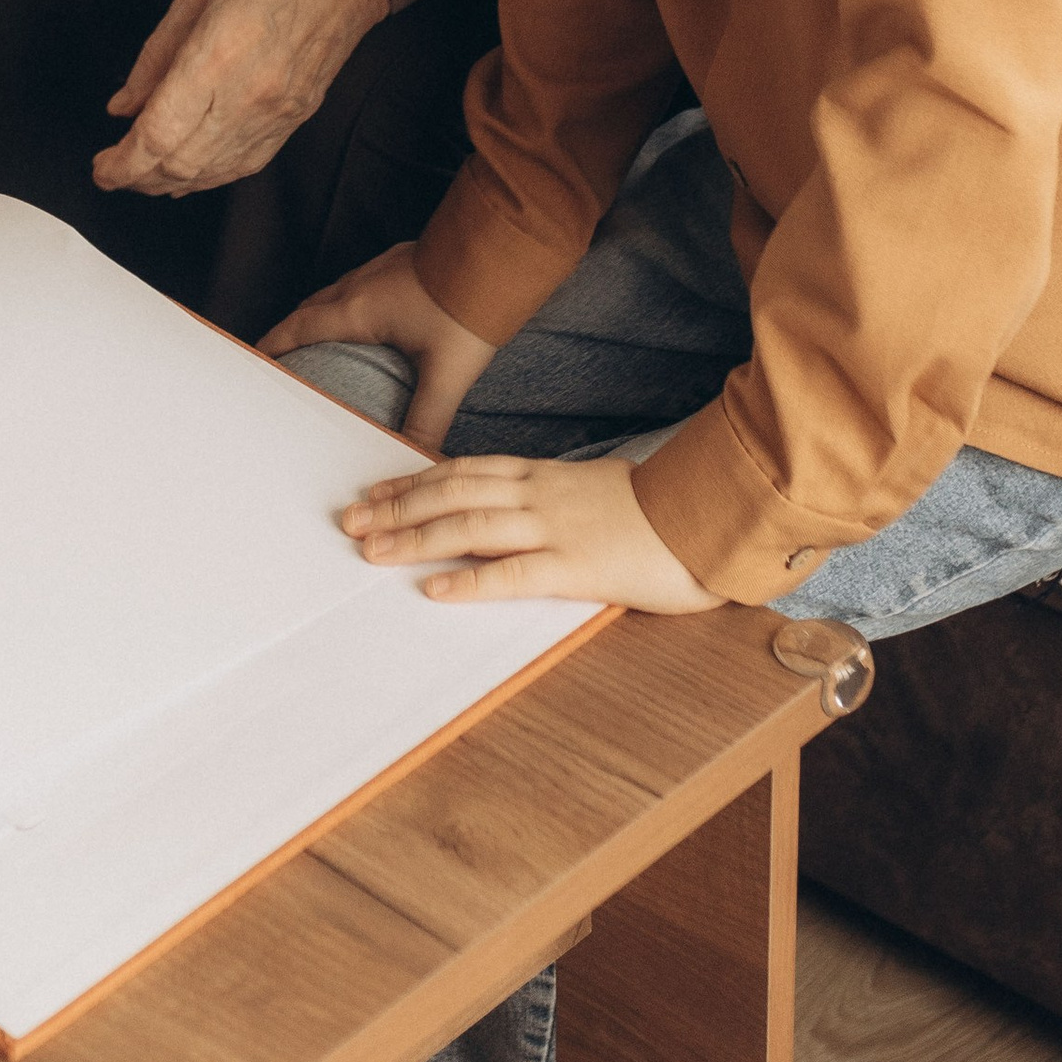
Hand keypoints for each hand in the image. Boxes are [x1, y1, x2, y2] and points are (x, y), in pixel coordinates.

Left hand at [96, 0, 391, 198]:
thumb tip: (125, 103)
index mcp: (219, 54)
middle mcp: (250, 93)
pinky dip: (211, 175)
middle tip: (111, 171)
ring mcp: (279, 110)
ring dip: (171, 182)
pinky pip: (248, 162)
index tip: (101, 167)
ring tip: (142, 175)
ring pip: (214, 172)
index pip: (159, 135)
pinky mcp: (298, 114)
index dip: (123, 163)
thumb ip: (157, 52)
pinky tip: (191, 171)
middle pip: (182, 164)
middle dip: (138, 179)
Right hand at [260, 240, 498, 444]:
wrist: (494, 253)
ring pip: (334, 292)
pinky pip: (358, 282)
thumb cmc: (468, 309)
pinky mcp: (399, 260)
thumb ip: (427, 419)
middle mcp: (360, 284)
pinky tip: (366, 313)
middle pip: (310, 308)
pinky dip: (346, 300)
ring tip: (316, 337)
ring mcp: (379, 268)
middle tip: (279, 353)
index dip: (273, 344)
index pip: (299, 328)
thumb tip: (416, 457)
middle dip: (290, 330)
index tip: (254, 357)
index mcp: (358, 310)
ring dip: (318, 313)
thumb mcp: (446, 374)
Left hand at [336, 450, 720, 613]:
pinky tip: (434, 590)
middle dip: (396, 506)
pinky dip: (469, 580)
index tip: (373, 491)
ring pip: (469, 525)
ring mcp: (556, 528)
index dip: (412, 481)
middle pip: (451, 493)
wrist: (712, 516)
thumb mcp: (595, 493)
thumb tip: (514, 515)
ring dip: (414, 537)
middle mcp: (539, 494)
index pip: (462, 471)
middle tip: (349, 520)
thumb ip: (552, 500)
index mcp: (543, 475)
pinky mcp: (578, 566)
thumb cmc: (659, 513)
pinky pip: (512, 573)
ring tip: (371, 549)